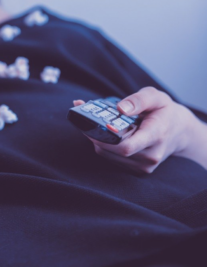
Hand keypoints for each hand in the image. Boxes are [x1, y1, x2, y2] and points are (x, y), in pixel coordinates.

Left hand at [74, 87, 203, 173]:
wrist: (179, 131)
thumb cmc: (164, 112)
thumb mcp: (156, 97)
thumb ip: (138, 100)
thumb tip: (120, 108)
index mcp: (156, 136)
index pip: (127, 147)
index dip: (106, 139)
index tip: (95, 126)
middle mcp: (151, 155)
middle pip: (113, 151)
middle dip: (96, 135)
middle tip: (86, 119)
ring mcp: (144, 166)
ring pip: (108, 155)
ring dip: (97, 140)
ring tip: (97, 125)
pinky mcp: (138, 170)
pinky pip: (111, 159)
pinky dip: (104, 146)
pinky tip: (106, 135)